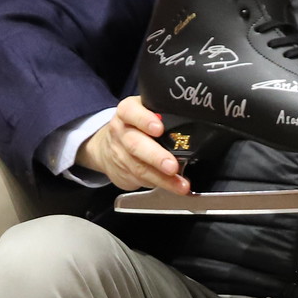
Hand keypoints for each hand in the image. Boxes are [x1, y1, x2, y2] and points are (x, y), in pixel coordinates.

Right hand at [74, 96, 189, 194]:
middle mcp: (121, 132)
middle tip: (172, 166)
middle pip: (135, 144)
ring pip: (140, 167)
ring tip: (180, 183)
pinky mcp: (124, 172)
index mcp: (127, 111)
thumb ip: (162, 114)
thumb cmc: (135, 125)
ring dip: (162, 178)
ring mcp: (120, 154)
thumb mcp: (144, 111)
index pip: (131, 112)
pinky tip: (173, 186)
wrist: (106, 146)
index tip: (159, 128)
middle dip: (156, 157)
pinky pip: (142, 179)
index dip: (144, 120)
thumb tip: (191, 125)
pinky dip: (160, 184)